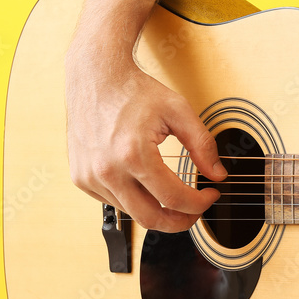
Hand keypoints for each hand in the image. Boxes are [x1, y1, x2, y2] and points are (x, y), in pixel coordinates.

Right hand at [65, 50, 226, 232]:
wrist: (96, 77)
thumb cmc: (135, 91)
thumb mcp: (179, 111)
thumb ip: (203, 145)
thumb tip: (217, 175)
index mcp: (133, 154)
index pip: (173, 198)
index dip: (199, 204)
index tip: (211, 195)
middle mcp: (107, 171)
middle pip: (151, 219)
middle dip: (180, 221)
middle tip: (195, 211)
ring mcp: (90, 177)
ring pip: (132, 213)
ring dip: (156, 209)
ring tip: (173, 194)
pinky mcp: (80, 178)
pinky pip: (113, 202)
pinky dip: (134, 200)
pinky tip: (145, 183)